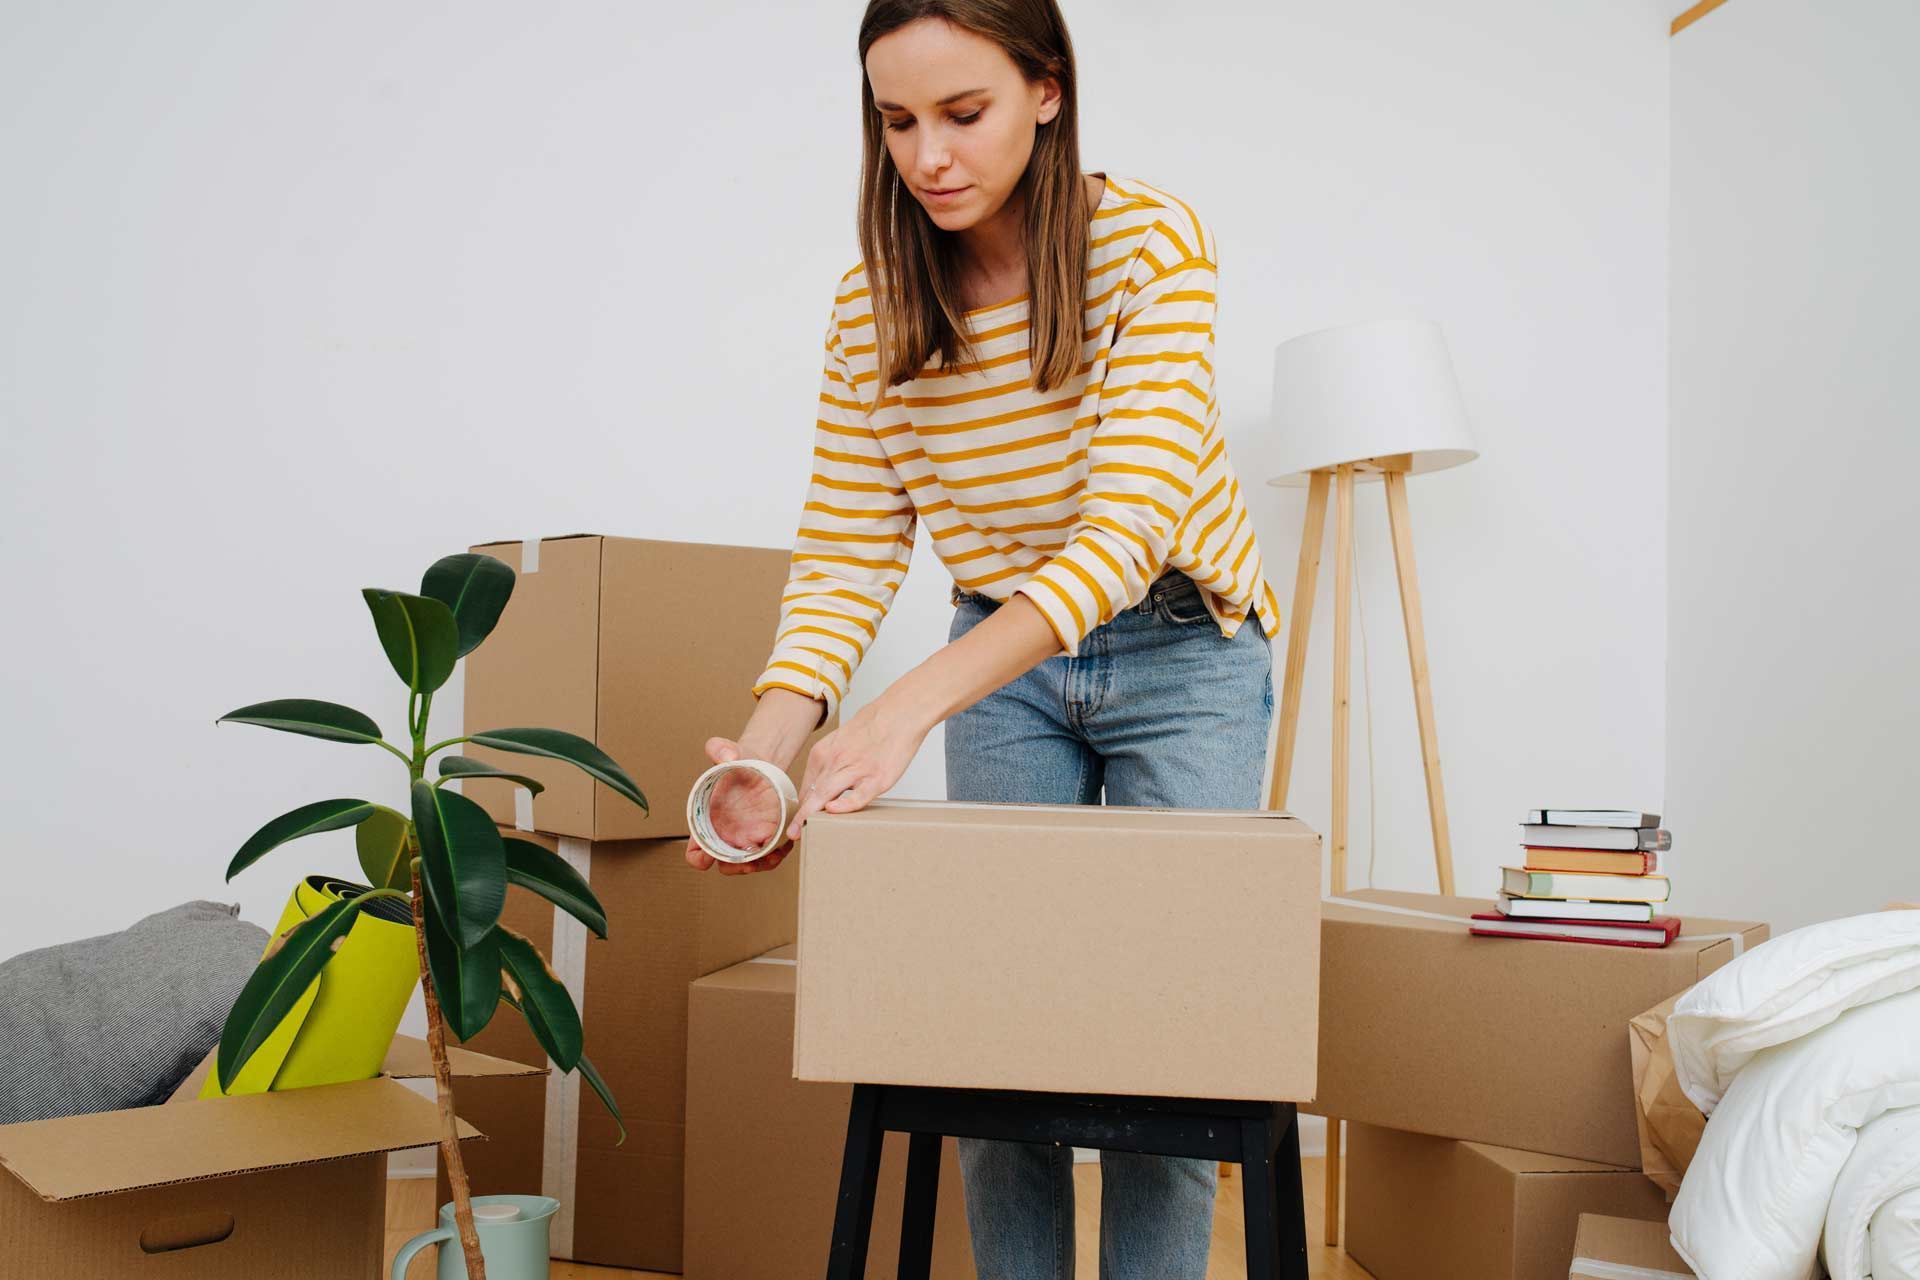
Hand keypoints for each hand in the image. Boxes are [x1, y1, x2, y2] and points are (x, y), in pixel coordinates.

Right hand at [684, 737, 792, 874]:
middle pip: (724, 866)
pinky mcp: (765, 836)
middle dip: (736, 868)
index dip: (700, 858)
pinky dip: (777, 856)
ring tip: (773, 855)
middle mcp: (725, 836)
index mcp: (707, 823)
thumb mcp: (728, 750)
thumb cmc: (738, 760)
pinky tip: (785, 845)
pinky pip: (769, 855)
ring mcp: (745, 839)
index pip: (695, 852)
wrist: (760, 763)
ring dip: (761, 865)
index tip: (712, 854)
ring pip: (750, 865)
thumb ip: (720, 749)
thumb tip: (728, 756)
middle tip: (750, 862)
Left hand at [783, 696, 929, 842]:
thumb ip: (831, 761)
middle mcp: (835, 761)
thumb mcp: (841, 739)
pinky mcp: (876, 779)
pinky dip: (843, 806)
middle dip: (800, 816)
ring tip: (803, 832)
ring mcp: (855, 770)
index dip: (802, 805)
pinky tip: (833, 812)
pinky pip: (856, 797)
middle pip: (812, 794)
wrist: (900, 713)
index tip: (798, 819)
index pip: (807, 786)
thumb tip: (823, 783)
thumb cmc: (874, 725)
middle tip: (793, 833)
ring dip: (812, 815)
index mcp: (824, 752)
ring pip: (826, 796)